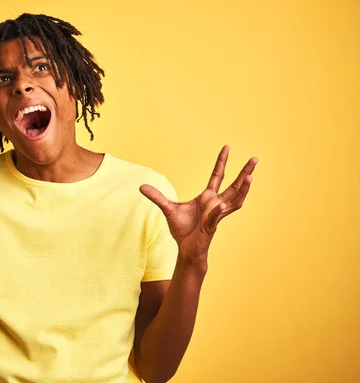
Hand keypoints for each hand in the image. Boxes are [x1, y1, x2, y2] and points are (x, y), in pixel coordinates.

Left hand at [140, 145, 257, 266]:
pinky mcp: (211, 226)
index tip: (227, 147)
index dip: (222, 161)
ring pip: (234, 200)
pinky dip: (218, 210)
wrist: (185, 249)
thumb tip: (141, 186)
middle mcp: (216, 204)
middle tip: (255, 159)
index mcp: (207, 197)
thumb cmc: (182, 230)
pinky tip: (221, 204)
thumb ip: (157, 197)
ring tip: (250, 178)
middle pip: (234, 186)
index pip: (217, 175)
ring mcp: (216, 215)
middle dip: (245, 173)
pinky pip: (216, 216)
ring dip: (242, 189)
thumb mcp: (167, 209)